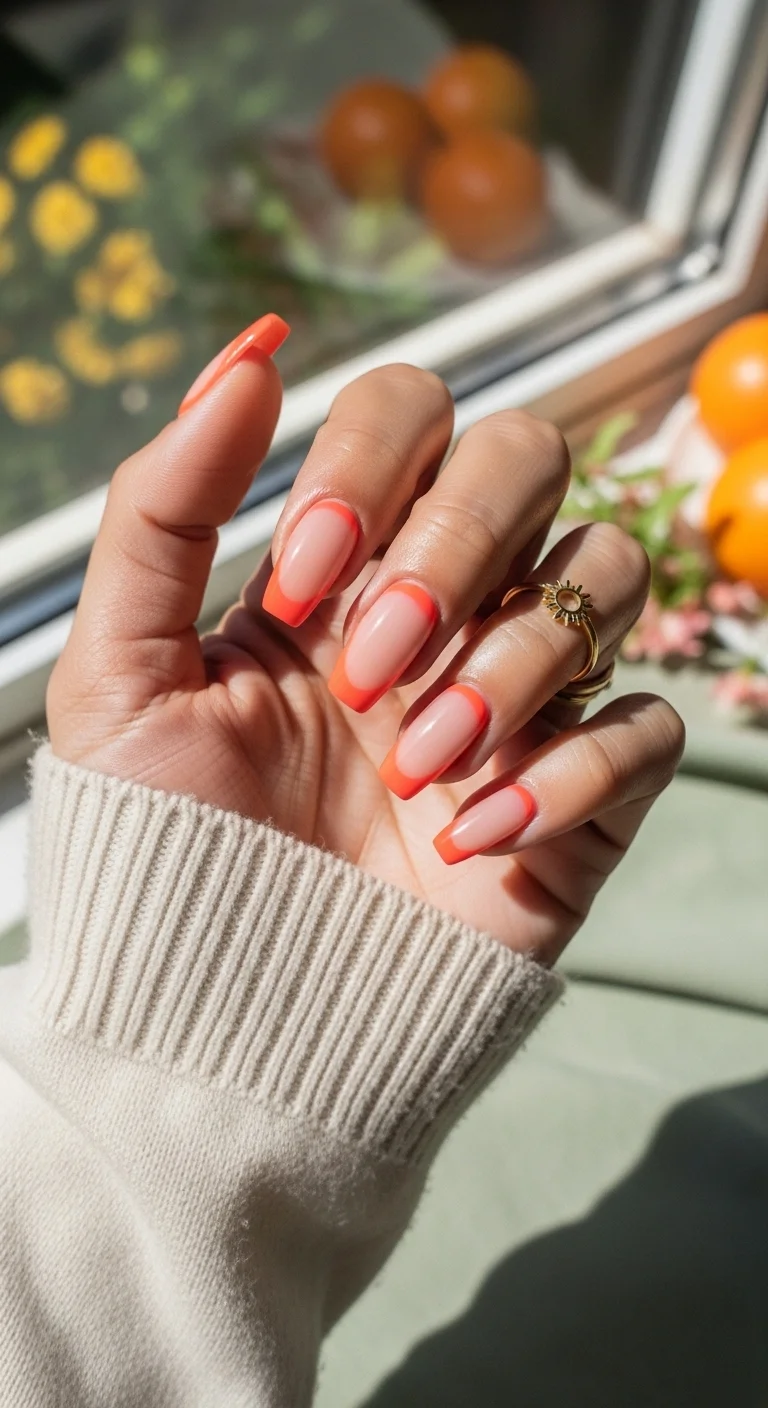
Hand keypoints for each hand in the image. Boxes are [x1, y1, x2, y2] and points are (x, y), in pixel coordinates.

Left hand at [48, 321, 683, 963]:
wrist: (223, 1028)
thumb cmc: (165, 856)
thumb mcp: (121, 678)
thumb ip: (162, 511)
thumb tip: (245, 357)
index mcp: (341, 569)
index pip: (410, 413)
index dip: (370, 465)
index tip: (297, 586)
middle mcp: (443, 609)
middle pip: (530, 454)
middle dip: (455, 545)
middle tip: (370, 668)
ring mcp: (519, 698)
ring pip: (606, 573)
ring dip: (515, 658)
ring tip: (418, 765)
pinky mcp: (579, 798)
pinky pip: (645, 727)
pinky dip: (575, 768)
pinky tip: (479, 835)